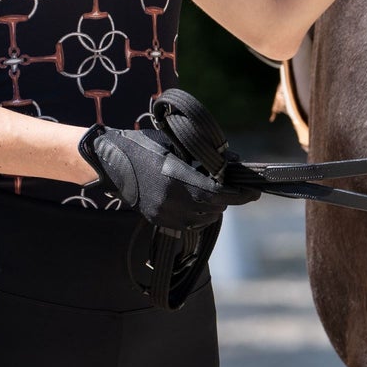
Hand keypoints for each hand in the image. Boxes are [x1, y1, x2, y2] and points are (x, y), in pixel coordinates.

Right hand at [80, 123, 254, 227]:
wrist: (112, 161)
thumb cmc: (145, 145)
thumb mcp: (175, 142)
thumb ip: (204, 153)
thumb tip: (234, 160)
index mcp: (175, 176)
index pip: (217, 193)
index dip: (239, 195)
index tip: (253, 192)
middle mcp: (169, 198)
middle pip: (213, 208)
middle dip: (227, 199)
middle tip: (232, 187)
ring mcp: (162, 212)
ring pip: (203, 219)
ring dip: (214, 208)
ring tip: (212, 193)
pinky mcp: (157, 219)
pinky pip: (189, 224)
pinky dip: (200, 215)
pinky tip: (198, 202)